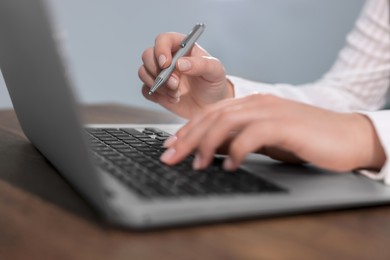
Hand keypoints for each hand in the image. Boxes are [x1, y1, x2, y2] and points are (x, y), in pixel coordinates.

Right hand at [138, 32, 233, 118]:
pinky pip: (145, 90)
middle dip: (158, 72)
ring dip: (158, 85)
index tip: (166, 64)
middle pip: (148, 55)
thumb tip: (181, 63)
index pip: (163, 40)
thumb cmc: (214, 84)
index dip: (160, 49)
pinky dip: (157, 95)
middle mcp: (168, 59)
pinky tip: (173, 99)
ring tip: (176, 94)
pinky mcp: (156, 90)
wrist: (211, 106)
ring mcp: (160, 74)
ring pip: (144, 72)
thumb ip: (201, 64)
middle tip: (175, 84)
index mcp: (181, 48)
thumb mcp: (215, 71)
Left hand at [160, 94, 385, 172]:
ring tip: (195, 164)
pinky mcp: (285, 124)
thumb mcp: (265, 140)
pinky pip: (253, 135)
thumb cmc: (305, 139)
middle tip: (170, 157)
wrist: (346, 136)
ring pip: (226, 122)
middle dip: (187, 138)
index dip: (187, 130)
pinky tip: (229, 165)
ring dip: (206, 144)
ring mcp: (271, 111)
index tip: (170, 146)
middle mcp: (257, 103)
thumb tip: (212, 150)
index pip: (210, 114)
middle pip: (212, 117)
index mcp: (251, 104)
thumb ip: (239, 139)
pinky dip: (237, 150)